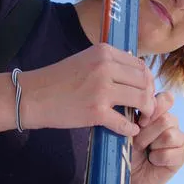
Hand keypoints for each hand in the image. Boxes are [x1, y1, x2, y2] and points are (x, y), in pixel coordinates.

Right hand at [20, 44, 155, 137]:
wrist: (33, 95)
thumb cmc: (58, 79)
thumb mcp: (85, 59)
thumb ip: (109, 62)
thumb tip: (135, 68)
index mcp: (104, 52)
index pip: (140, 65)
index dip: (147, 81)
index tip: (145, 91)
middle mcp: (105, 67)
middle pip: (145, 82)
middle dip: (150, 96)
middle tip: (147, 108)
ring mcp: (101, 90)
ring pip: (141, 99)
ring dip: (147, 112)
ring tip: (142, 118)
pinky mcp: (95, 112)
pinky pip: (124, 123)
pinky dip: (131, 129)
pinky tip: (130, 130)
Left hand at [130, 92, 183, 183]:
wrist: (133, 176)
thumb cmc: (128, 150)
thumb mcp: (128, 130)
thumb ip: (135, 117)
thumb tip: (140, 108)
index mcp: (159, 112)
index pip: (166, 99)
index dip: (154, 109)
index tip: (139, 122)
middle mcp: (172, 122)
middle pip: (166, 120)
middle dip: (147, 134)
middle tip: (138, 144)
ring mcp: (180, 138)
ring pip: (169, 136)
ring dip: (152, 147)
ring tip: (147, 152)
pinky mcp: (183, 154)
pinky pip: (170, 153)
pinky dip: (158, 159)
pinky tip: (154, 161)